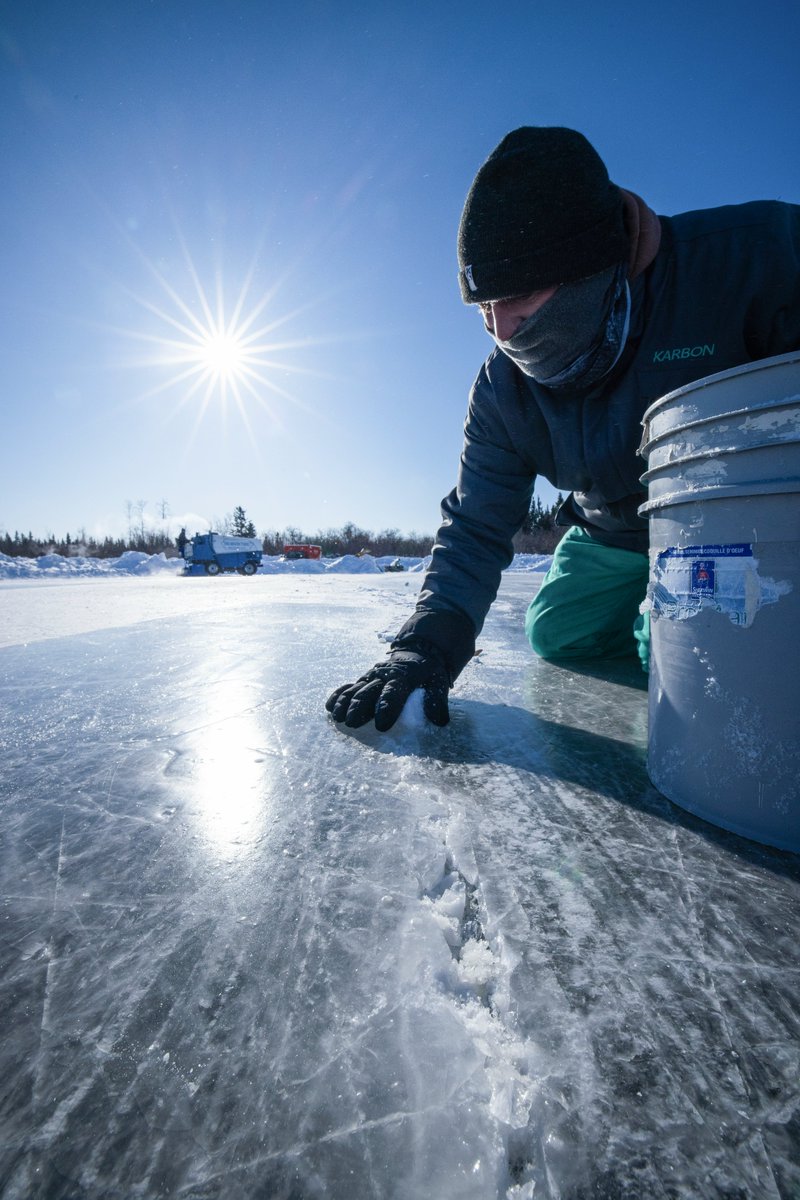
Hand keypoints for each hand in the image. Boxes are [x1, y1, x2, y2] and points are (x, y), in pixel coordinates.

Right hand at [325, 649, 449, 730]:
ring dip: (345, 703)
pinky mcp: (364, 679)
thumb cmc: (429, 672)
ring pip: (355, 690)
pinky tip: (329, 707)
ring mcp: (371, 677)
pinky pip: (349, 686)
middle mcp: (383, 677)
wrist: (418, 651)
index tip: (381, 726)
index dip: (386, 709)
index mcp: (403, 678)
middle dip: (359, 708)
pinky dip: (339, 695)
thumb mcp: (438, 682)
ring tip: (338, 718)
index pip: (392, 693)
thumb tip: (439, 721)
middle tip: (352, 723)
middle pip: (368, 692)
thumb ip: (436, 701)